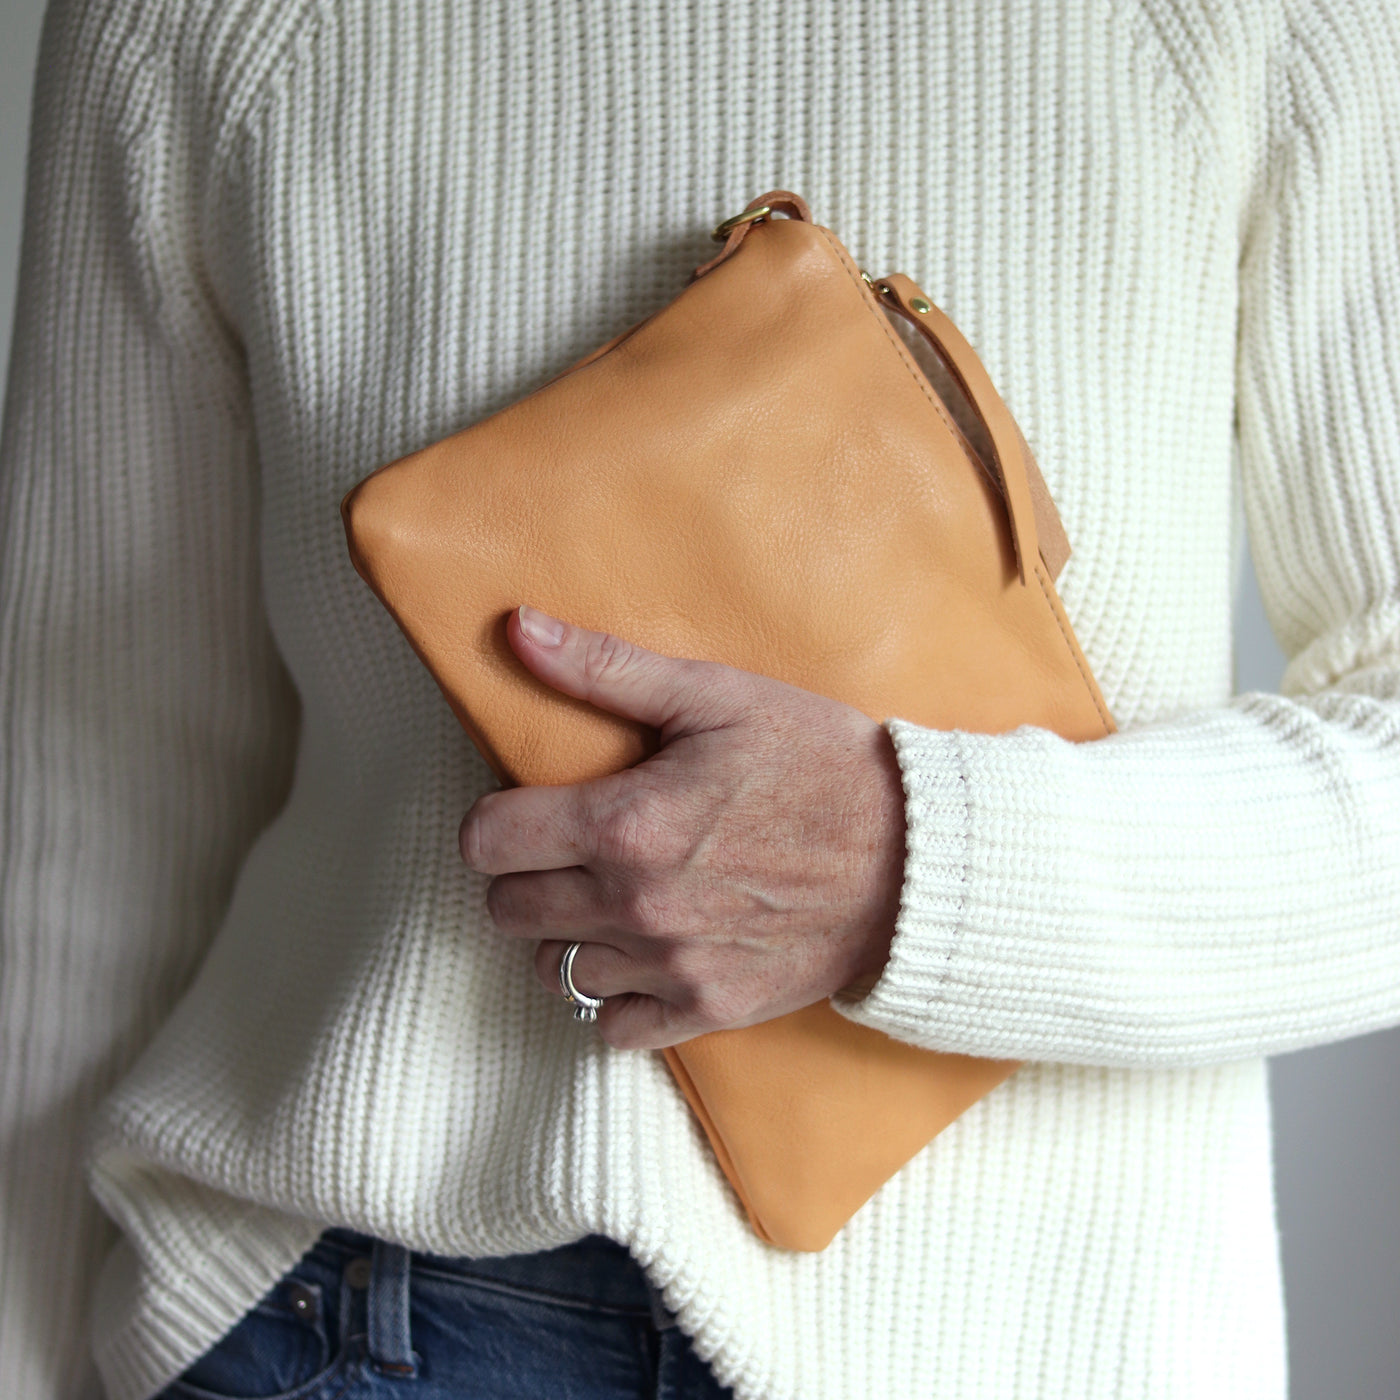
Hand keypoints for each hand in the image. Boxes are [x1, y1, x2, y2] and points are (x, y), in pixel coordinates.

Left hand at [458, 605, 907, 1049]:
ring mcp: (671, 967)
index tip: (524, 808)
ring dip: (563, 934)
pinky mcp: (709, 1008)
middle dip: (521, 874)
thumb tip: (517, 630)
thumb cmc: (819, 764)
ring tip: (601, 899)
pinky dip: (612, 996)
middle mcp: (635, 907)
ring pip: (552, 970)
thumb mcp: (717, 697)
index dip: (494, 820)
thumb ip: (607, 669)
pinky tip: (638, 956)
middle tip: (564, 848)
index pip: (487, 842)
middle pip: (506, 910)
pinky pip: (613, 1029)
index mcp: (625, 825)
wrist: (916, 858)